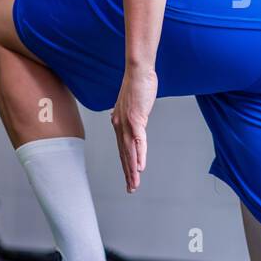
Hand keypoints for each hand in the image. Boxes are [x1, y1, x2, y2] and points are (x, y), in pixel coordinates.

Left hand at [111, 65, 157, 191]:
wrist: (138, 71)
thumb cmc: (137, 84)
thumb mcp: (133, 103)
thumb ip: (131, 114)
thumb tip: (128, 119)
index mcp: (119, 123)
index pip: (122, 149)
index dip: (125, 165)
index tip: (129, 178)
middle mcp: (120, 126)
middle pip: (124, 154)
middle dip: (128, 174)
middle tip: (130, 189)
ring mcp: (128, 123)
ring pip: (130, 152)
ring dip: (132, 170)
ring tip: (134, 184)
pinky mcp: (137, 119)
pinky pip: (139, 141)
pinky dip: (140, 155)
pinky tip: (141, 167)